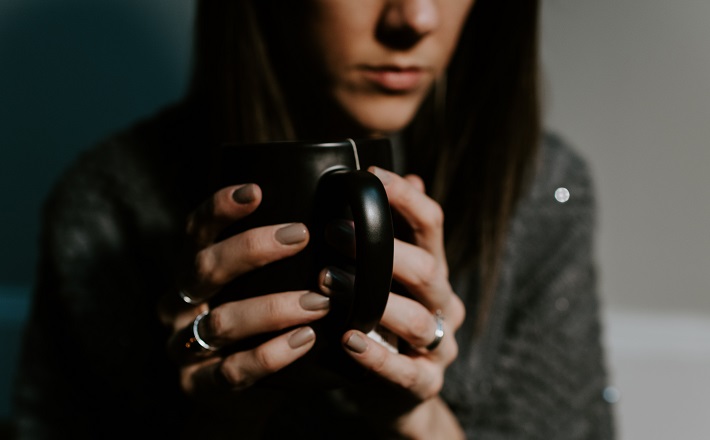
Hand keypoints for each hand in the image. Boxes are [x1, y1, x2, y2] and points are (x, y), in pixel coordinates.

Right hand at [157, 184, 329, 399]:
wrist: (236, 398)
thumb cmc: (260, 327)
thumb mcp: (262, 287)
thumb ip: (287, 258)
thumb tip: (348, 215)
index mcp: (193, 270)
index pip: (196, 230)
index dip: (220, 208)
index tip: (256, 191)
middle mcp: (179, 303)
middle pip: (204, 267)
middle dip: (252, 248)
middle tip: (301, 235)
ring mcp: (183, 346)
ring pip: (221, 321)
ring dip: (273, 307)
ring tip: (319, 301)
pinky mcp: (199, 385)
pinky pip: (233, 369)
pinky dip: (271, 354)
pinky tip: (304, 340)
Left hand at [333, 167, 465, 437]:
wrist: (399, 395)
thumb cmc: (383, 323)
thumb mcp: (387, 278)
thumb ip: (391, 234)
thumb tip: (403, 176)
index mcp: (432, 270)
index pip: (432, 224)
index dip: (406, 197)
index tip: (370, 174)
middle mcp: (442, 303)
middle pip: (429, 269)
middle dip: (384, 249)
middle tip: (334, 232)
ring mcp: (439, 345)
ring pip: (418, 320)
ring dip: (374, 300)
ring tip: (328, 283)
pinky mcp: (425, 382)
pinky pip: (406, 371)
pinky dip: (377, 356)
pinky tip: (348, 339)